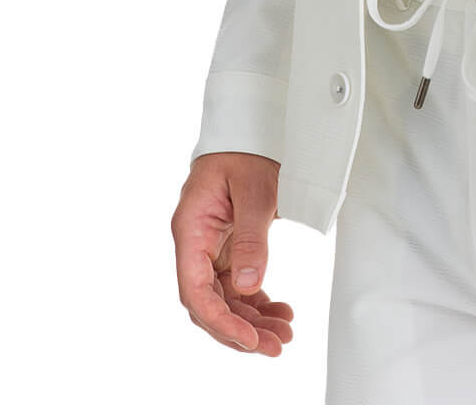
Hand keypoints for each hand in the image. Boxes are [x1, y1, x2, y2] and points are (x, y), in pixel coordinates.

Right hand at [172, 152, 294, 355]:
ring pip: (225, 298)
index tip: (248, 339)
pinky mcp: (227, 247)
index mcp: (190, 229)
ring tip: (284, 333)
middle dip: (240, 330)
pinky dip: (257, 302)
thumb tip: (249, 286)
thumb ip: (251, 238)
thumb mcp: (255, 190)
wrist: (253, 128)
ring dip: (252, 320)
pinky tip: (279, 312)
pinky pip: (237, 285)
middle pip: (209, 302)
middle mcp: (196, 243)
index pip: (195, 290)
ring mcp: (211, 247)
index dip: (220, 321)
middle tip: (275, 346)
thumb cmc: (247, 150)